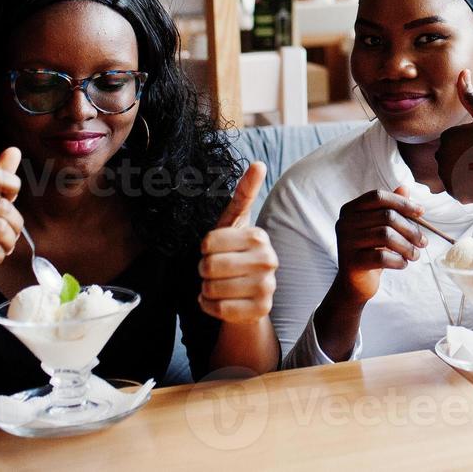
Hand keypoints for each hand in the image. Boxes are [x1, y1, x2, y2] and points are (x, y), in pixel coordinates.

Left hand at [198, 162, 278, 323]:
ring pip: (212, 289)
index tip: (215, 250)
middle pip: (208, 266)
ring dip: (206, 290)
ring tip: (219, 286)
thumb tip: (259, 163)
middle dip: (203, 271)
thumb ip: (244, 194)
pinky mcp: (261, 310)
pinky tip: (219, 301)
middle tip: (214, 271)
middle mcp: (269, 260)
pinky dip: (209, 306)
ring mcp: (268, 287)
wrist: (247, 295)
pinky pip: (218, 309)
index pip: (208, 243)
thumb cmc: (234, 255)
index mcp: (259, 236)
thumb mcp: (234, 225)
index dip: (204, 249)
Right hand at [333, 186, 427, 303]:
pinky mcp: (351, 262)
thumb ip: (391, 208)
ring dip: (407, 246)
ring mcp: (345, 242)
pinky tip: (403, 264)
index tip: (421, 212)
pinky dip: (398, 260)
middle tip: (423, 242)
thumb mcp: (381, 228)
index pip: (378, 197)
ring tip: (415, 255)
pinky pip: (382, 257)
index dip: (402, 202)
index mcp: (350, 210)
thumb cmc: (372, 250)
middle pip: (386, 216)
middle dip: (410, 229)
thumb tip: (405, 187)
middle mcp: (344, 223)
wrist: (355, 283)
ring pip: (386, 236)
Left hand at [436, 70, 472, 206]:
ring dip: (465, 171)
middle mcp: (443, 157)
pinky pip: (457, 188)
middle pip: (450, 156)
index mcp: (448, 136)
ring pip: (452, 172)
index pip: (452, 139)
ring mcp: (449, 178)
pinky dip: (467, 186)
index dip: (470, 141)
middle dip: (464, 156)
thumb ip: (469, 95)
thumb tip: (461, 71)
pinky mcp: (456, 193)